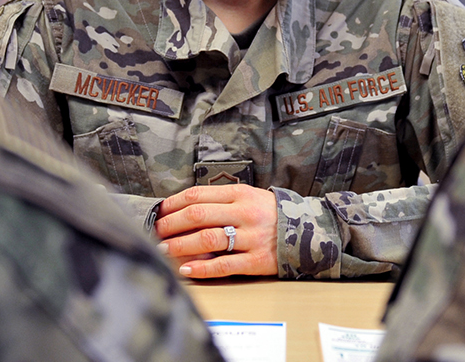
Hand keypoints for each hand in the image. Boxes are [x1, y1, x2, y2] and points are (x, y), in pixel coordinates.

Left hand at [154, 183, 277, 278]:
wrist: (308, 231)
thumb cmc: (270, 214)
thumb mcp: (250, 197)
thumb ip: (222, 200)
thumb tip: (184, 208)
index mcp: (241, 194)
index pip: (198, 195)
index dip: (173, 204)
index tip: (159, 212)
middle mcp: (245, 213)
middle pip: (198, 215)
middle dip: (171, 224)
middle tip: (156, 232)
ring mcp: (251, 238)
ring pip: (208, 239)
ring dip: (180, 245)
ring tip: (164, 249)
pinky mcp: (257, 260)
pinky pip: (224, 265)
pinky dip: (202, 268)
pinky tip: (186, 269)